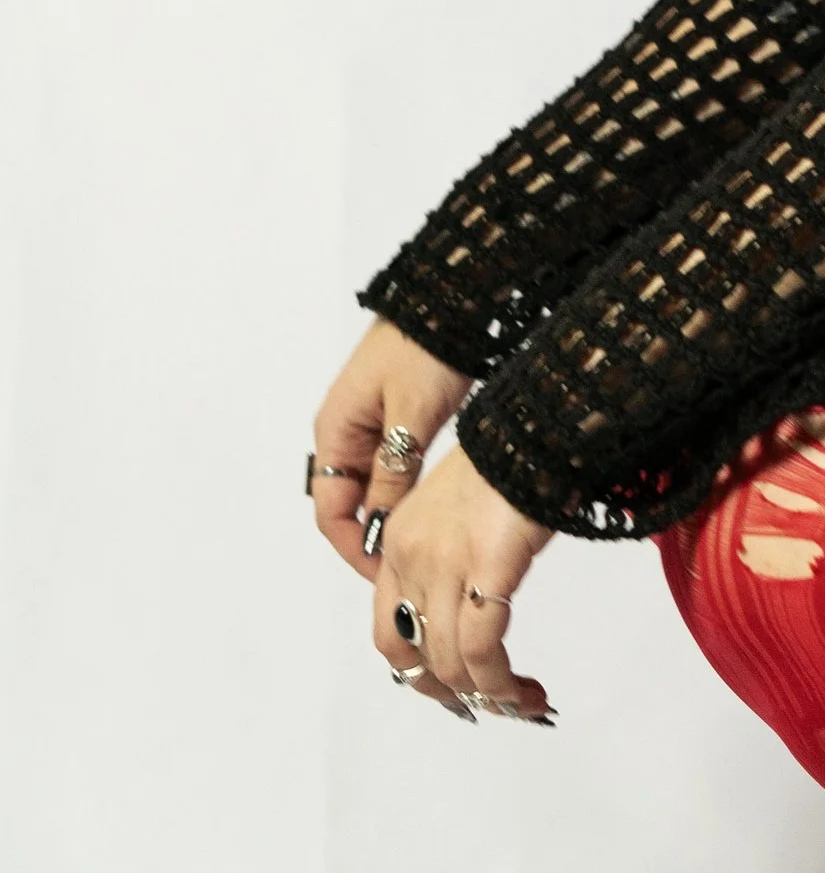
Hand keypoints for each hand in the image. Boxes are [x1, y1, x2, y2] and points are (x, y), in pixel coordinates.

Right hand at [307, 321, 472, 577]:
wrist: (448, 300)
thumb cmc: (425, 349)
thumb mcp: (411, 417)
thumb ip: (393, 471)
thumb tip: (378, 525)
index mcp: (335, 431)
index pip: (330, 510)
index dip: (352, 546)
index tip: (381, 572)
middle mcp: (344, 432)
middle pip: (346, 503)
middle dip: (369, 538)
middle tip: (404, 569)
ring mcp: (367, 426)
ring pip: (369, 488)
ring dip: (386, 517)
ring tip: (416, 548)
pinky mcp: (392, 419)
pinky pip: (388, 468)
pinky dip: (401, 493)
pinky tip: (426, 511)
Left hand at [371, 444, 556, 722]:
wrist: (534, 429)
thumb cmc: (508, 464)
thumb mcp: (458, 511)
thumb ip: (450, 555)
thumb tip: (471, 603)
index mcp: (396, 544)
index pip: (388, 631)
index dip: (419, 672)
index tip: (456, 689)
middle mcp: (408, 559)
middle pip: (412, 654)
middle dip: (451, 693)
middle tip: (491, 707)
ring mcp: (443, 566)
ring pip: (449, 660)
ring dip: (487, 695)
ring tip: (523, 704)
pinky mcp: (485, 571)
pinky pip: (482, 650)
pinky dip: (501, 683)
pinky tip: (526, 692)